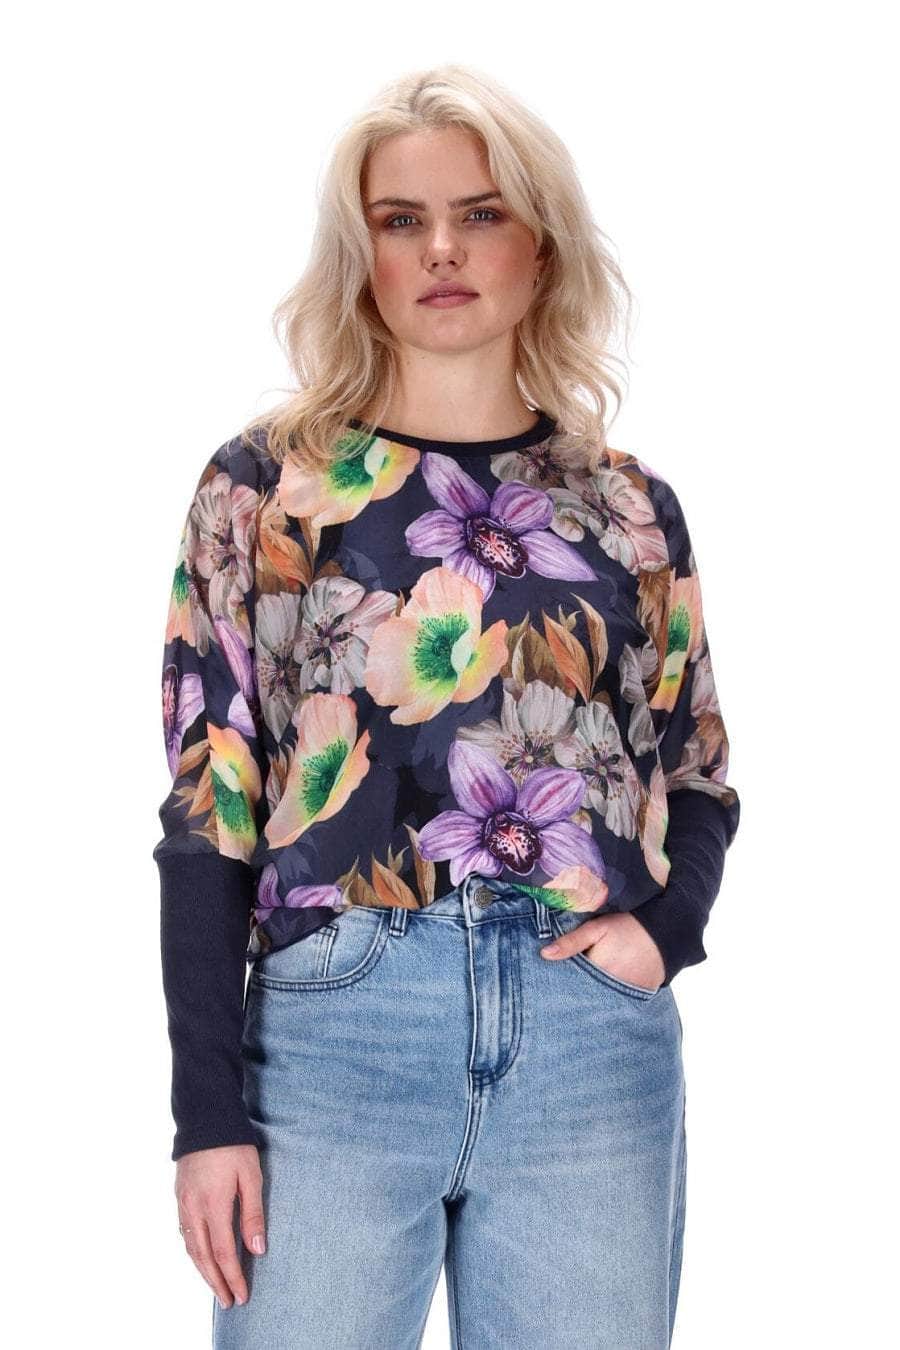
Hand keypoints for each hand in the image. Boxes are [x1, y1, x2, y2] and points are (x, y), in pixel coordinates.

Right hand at [175, 1143, 265, 1308]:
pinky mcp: (179, 1197)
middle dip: (217, 1283)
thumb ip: (253, 1214)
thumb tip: (257, 1249)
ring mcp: (183, 1204)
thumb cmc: (233, 1146)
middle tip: (229, 1302)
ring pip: (191, 1248)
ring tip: (217, 1287)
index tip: (242, 1296)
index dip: (232, 1278)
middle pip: (203, 1258)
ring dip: (203, 1271)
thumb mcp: (251, 1176)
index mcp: (214, 1205)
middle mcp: (194, 1209)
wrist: (205, 1119)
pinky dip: (193, 1252)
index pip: (223, 1253)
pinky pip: (185, 1233)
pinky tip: (201, 1257)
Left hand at [540, 912, 665, 991]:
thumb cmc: (629, 927)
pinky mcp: (637, 998)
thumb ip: (572, 942)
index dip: (559, 984)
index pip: (570, 985)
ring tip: (577, 1001)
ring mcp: (625, 996)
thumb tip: (544, 954)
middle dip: (572, 997)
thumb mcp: (597, 928)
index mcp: (598, 971)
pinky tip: (599, 998)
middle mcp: (611, 988)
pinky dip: (607, 1001)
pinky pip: (617, 1004)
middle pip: (584, 998)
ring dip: (589, 1000)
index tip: (547, 985)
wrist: (666, 932)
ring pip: (599, 1003)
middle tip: (558, 997)